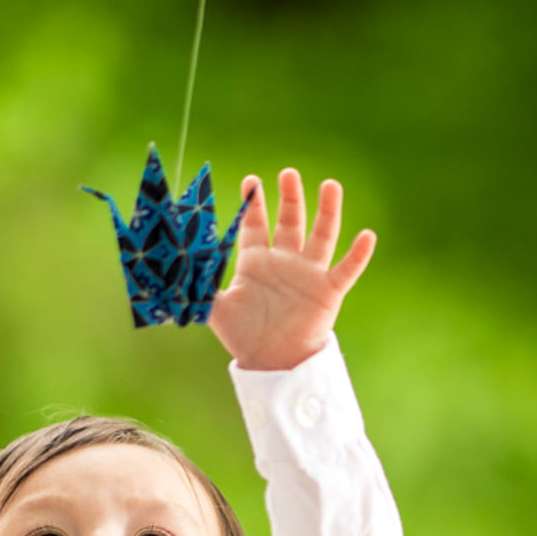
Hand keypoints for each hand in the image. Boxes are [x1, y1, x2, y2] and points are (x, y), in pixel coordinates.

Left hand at [207, 167, 377, 373]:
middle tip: (288, 173)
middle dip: (289, 197)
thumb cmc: (243, 335)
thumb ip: (196, 284)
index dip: (255, 203)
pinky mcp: (328, 291)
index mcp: (257, 262)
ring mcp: (308, 274)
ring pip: (322, 235)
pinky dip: (358, 254)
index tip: (251, 180)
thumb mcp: (214, 307)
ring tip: (331, 185)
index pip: (257, 225)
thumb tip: (169, 268)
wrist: (271, 362)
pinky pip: (346, 269)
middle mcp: (285, 262)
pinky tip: (367, 235)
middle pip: (290, 221)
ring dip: (328, 211)